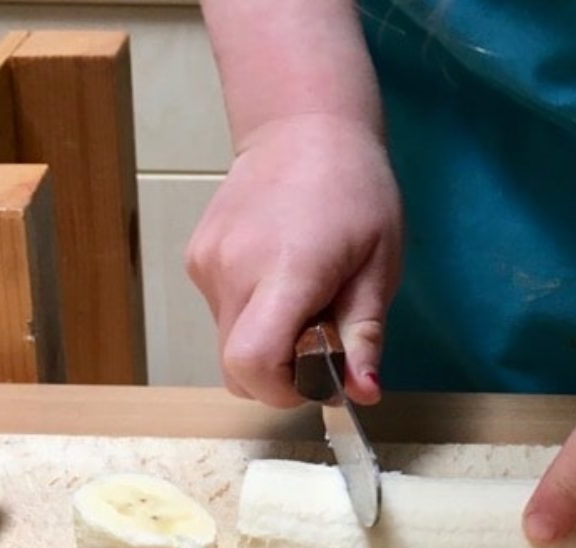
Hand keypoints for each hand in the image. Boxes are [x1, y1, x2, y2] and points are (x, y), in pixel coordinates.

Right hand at [185, 114, 402, 406]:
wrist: (303, 127)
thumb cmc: (356, 192)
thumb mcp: (380, 266)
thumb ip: (364, 334)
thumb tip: (364, 393)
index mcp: (286, 271)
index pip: (252, 364)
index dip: (282, 391)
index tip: (317, 376)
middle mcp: (233, 271)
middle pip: (236, 367)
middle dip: (279, 374)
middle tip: (319, 338)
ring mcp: (206, 264)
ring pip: (227, 343)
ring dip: (266, 341)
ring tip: (304, 295)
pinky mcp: (195, 258)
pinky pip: (221, 313)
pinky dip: (250, 314)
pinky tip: (279, 275)